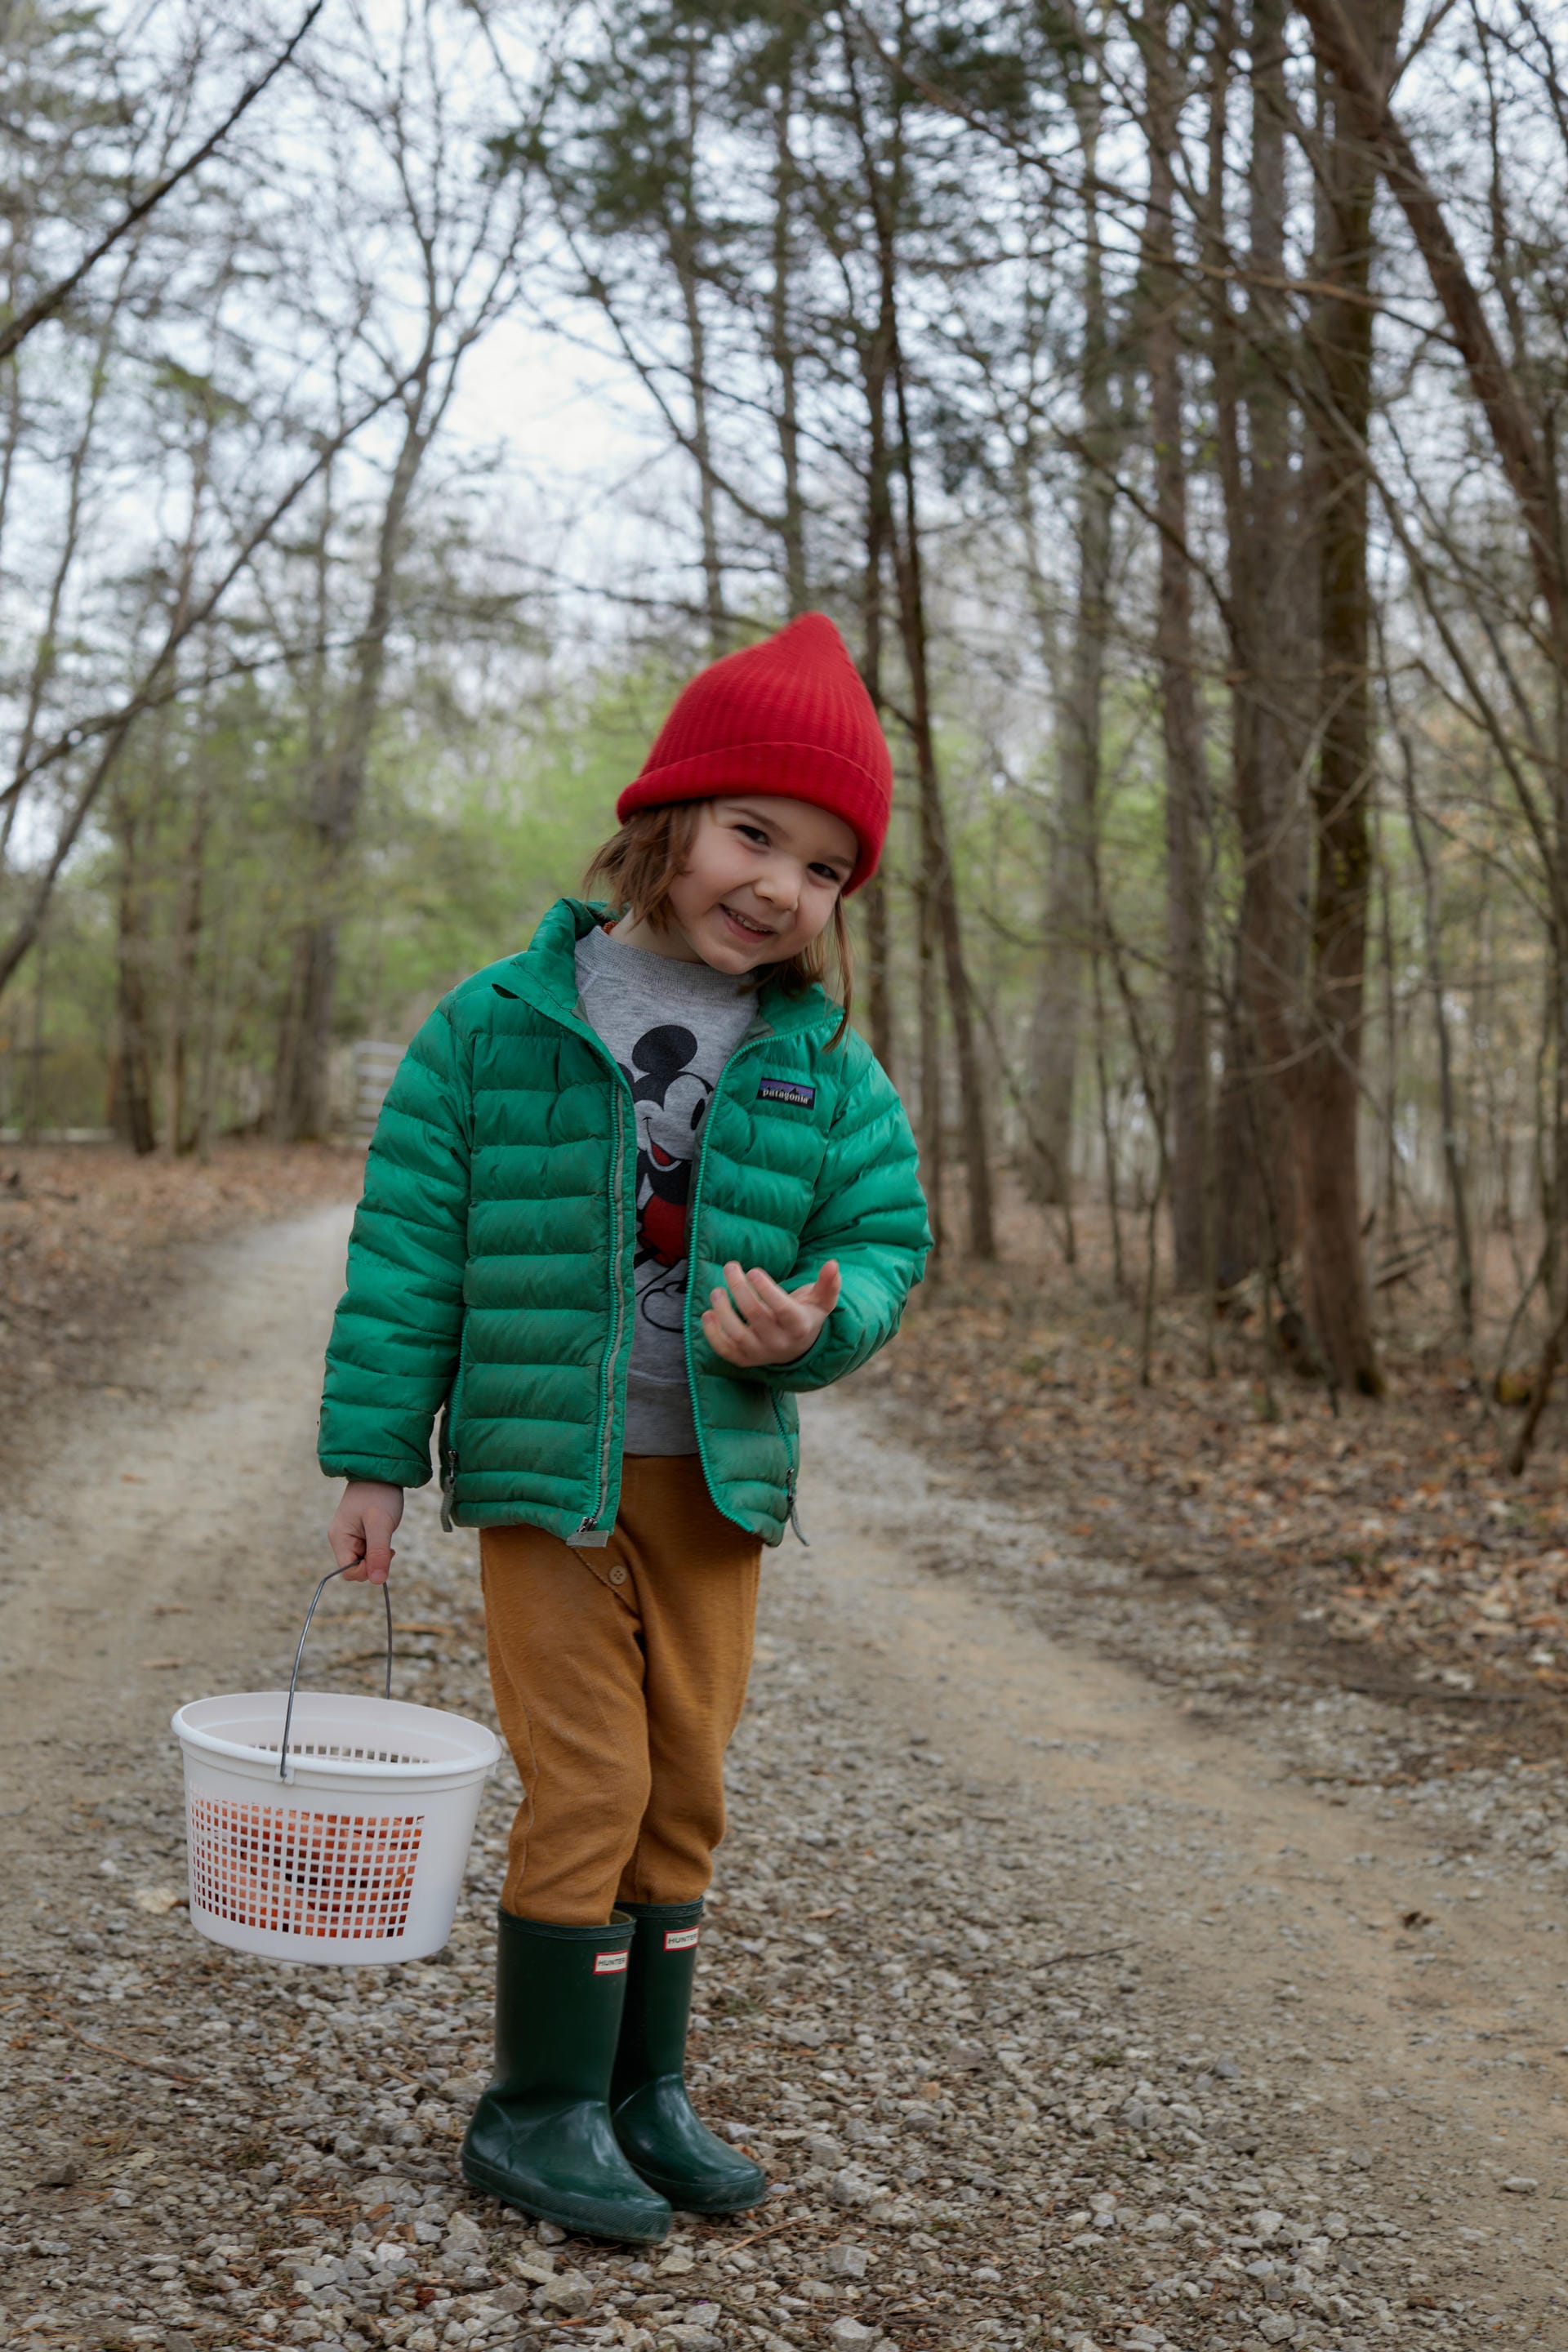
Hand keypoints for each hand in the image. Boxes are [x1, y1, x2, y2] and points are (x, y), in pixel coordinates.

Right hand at [328, 1480, 403, 1583]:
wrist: (380, 1471)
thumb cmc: (379, 1495)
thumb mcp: (381, 1525)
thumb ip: (378, 1553)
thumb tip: (378, 1581)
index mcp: (339, 1538)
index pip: (349, 1572)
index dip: (368, 1570)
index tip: (384, 1554)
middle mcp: (340, 1540)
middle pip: (356, 1568)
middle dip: (373, 1563)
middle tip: (387, 1545)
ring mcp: (349, 1537)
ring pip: (363, 1560)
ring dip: (377, 1554)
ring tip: (385, 1535)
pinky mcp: (359, 1533)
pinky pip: (367, 1551)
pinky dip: (378, 1548)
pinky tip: (384, 1535)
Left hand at [701, 1259, 840, 1368]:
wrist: (798, 1349)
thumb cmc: (806, 1316)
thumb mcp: (821, 1301)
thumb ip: (828, 1283)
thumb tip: (833, 1264)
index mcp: (799, 1327)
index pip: (781, 1308)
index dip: (765, 1289)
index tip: (753, 1271)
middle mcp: (779, 1343)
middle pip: (755, 1314)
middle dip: (739, 1288)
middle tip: (731, 1266)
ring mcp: (760, 1353)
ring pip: (737, 1334)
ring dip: (722, 1311)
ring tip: (716, 1291)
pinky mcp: (744, 1360)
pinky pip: (725, 1350)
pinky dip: (712, 1334)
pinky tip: (707, 1314)